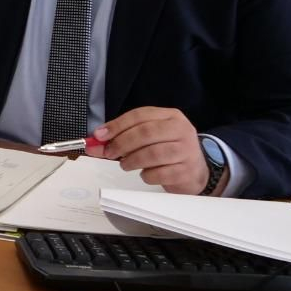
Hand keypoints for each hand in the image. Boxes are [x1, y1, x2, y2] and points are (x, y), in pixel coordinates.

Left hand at [91, 107, 208, 193]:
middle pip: (145, 133)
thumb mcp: (148, 138)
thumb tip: (94, 142)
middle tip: (109, 153)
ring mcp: (187, 151)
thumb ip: (122, 137)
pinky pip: (159, 173)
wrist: (196, 171)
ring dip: (132, 160)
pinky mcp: (186, 171)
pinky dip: (146, 175)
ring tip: (125, 164)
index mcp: (171, 116)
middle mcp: (181, 130)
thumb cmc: (168, 151)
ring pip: (152, 153)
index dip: (117, 125)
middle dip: (122, 143)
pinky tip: (144, 174)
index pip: (140, 115)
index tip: (99, 136)